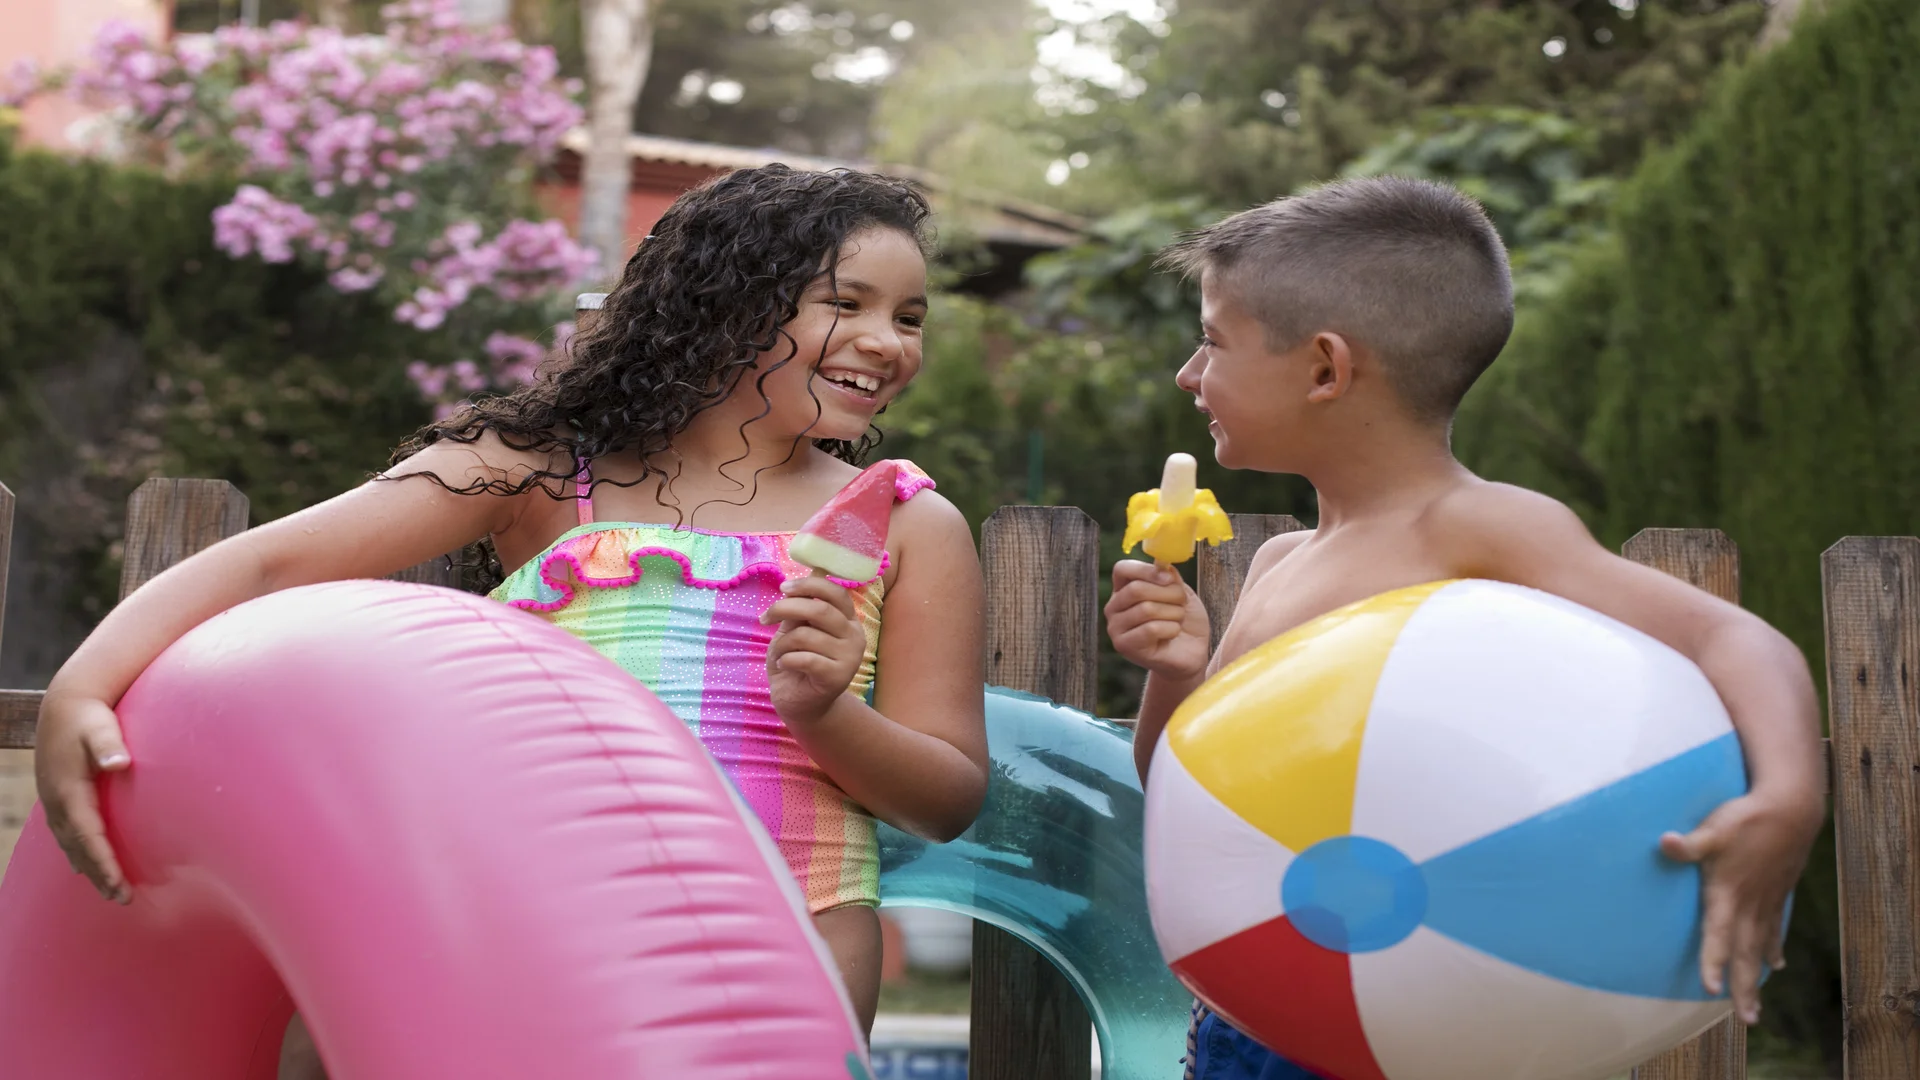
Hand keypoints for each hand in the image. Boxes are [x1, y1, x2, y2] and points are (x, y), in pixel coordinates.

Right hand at [33, 690, 133, 903]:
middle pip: (78, 848)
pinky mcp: (58, 797)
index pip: (88, 836)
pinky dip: (79, 851)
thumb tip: (120, 763)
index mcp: (69, 791)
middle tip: (122, 898)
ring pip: (70, 844)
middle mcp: (58, 802)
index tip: (119, 884)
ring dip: (89, 867)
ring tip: (109, 890)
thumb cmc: (89, 717)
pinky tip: (87, 863)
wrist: (64, 704)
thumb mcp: (100, 728)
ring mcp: (54, 801)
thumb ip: (109, 745)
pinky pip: (67, 833)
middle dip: (99, 874)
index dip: (103, 862)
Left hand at [762, 572, 865, 725]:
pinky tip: (784, 665)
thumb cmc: (797, 662)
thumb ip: (801, 609)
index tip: (783, 588)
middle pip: (819, 610)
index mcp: (847, 620)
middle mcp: (855, 636)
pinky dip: (786, 659)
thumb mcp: (795, 630)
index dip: (808, 585)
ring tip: (779, 653)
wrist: (801, 704)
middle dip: (785, 609)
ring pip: (806, 635)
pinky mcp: (838, 677)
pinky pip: (805, 658)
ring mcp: (850, 657)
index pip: (835, 592)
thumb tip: (801, 578)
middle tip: (765, 618)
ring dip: (782, 643)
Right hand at [1105, 560, 1209, 680]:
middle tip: (1181, 604)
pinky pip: (1151, 629)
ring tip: (1178, 621)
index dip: (1147, 570)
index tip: (1169, 578)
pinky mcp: (1125, 646)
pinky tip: (1173, 634)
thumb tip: (1162, 565)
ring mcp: (1116, 628)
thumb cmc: (1184, 622)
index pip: (1122, 569)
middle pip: (1136, 589)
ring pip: (1146, 609)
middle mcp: (1114, 608)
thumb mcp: (1182, 593)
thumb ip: (1169, 578)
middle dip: (1169, 594)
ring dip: (1173, 613)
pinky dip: (1171, 629)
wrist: (1191, 654)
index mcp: (1124, 589)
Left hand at [1659, 786, 1821, 1023]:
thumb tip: (1665, 842)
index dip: (1713, 961)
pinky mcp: (1777, 892)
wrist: (1791, 810)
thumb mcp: (1713, 829)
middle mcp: (1749, 904)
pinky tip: (1776, 964)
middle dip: (1744, 987)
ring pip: (1761, 947)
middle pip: (1745, 954)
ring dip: (1757, 977)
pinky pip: (1774, 928)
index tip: (1711, 987)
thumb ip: (1689, 844)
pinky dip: (1773, 948)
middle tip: (1747, 1019)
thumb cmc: (1746, 818)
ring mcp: (1766, 901)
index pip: (1718, 934)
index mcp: (1728, 893)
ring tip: (1756, 1007)